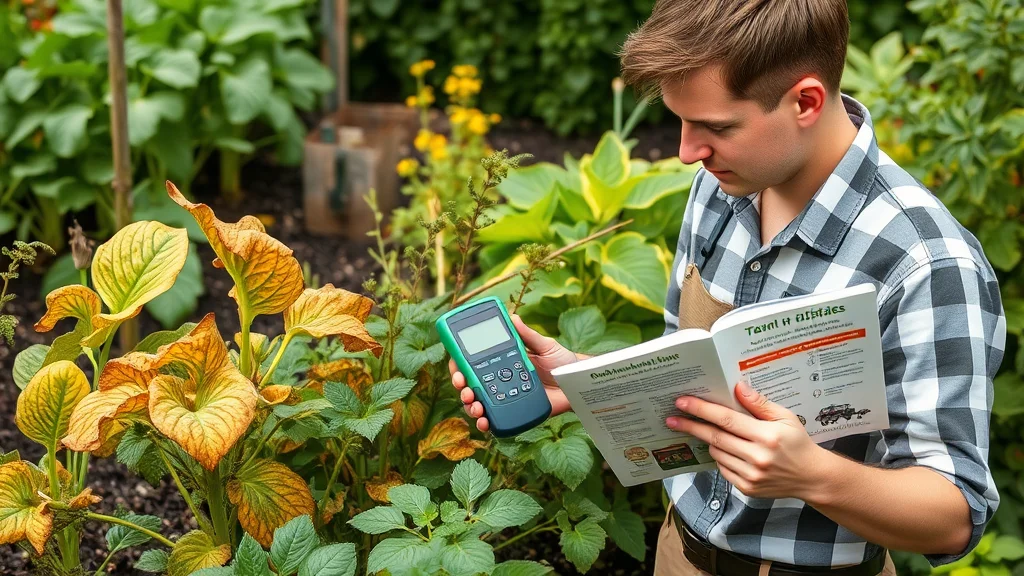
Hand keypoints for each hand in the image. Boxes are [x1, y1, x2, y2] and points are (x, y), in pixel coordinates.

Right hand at [449, 313, 574, 431]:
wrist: (579, 384)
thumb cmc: (563, 362)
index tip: (457, 368)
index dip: (460, 366)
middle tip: (464, 388)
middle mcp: (501, 380)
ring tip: (476, 407)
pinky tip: (484, 422)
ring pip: (480, 405)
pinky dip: (486, 422)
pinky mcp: (516, 413)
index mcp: (504, 361)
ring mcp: (507, 398)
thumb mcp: (546, 346)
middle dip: (462, 388)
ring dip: (471, 407)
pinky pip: (497, 420)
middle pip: (472, 386)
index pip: (474, 363)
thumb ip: (528, 335)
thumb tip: (512, 317)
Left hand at [665, 381, 830, 499]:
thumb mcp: (785, 417)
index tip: (682, 402)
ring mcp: (750, 475)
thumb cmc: (798, 443)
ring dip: (709, 441)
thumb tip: (737, 387)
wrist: (811, 477)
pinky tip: (727, 449)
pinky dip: (720, 457)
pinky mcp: (746, 488)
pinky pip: (722, 468)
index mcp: (766, 436)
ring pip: (716, 453)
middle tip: (671, 418)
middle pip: (715, 437)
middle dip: (691, 426)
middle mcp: (757, 457)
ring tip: (710, 432)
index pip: (726, 420)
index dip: (701, 410)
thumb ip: (759, 403)